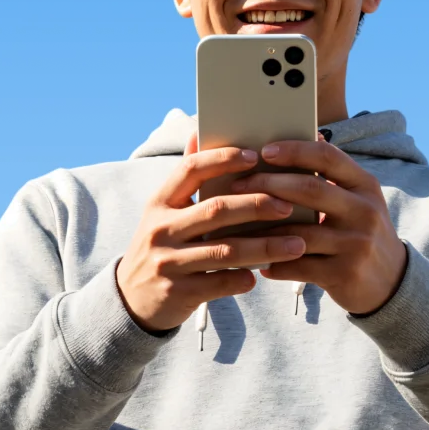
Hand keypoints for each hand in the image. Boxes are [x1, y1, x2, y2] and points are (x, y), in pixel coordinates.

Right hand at [116, 133, 306, 332]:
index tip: (255, 156)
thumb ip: (185, 178)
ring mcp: (168, 262)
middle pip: (216, 210)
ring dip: (265, 246)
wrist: (130, 299)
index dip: (223, 159)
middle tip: (289, 205)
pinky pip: (220, 282)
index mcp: (159, 202)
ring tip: (297, 244)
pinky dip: (244, 278)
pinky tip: (262, 274)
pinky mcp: (178, 292)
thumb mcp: (163, 211)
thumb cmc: (161, 246)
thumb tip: (198, 131)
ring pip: (225, 251)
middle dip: (257, 205)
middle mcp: (161, 229)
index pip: (191, 170)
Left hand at [230, 137, 406, 314]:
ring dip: (264, 229)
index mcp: (365, 185)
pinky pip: (298, 266)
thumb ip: (332, 175)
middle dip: (269, 184)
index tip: (264, 151)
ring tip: (239, 224)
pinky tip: (258, 261)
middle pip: (310, 189)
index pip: (328, 156)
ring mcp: (356, 244)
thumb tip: (299, 141)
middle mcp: (364, 211)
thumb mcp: (357, 199)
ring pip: (299, 232)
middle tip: (239, 185)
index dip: (294, 150)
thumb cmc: (360, 232)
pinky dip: (274, 263)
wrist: (392, 282)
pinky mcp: (344, 274)